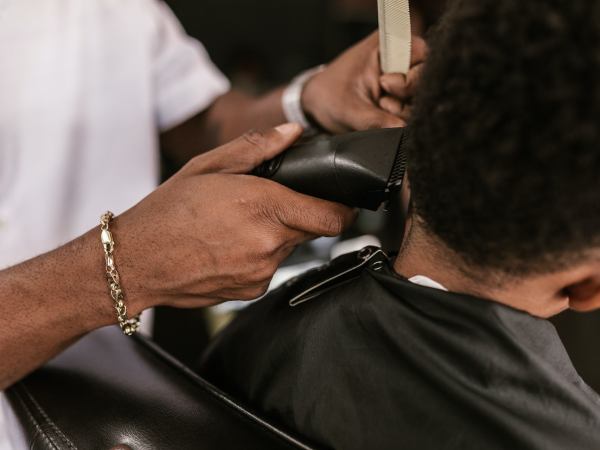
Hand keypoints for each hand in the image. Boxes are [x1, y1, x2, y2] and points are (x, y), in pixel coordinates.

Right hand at [113, 124, 355, 311]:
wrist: (135, 263)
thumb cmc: (167, 212)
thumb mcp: (207, 166)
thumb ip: (256, 147)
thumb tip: (293, 133)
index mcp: (263, 207)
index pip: (332, 216)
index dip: (342, 207)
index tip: (340, 200)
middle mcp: (269, 244)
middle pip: (311, 230)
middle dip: (300, 214)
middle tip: (267, 204)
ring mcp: (261, 272)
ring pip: (289, 248)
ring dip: (276, 235)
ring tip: (238, 225)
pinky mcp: (251, 290)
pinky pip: (270, 268)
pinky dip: (260, 255)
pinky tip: (229, 246)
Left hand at [301, 32, 427, 132]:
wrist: (318, 107)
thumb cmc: (329, 97)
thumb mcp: (350, 110)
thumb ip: (376, 120)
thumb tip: (402, 131)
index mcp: (389, 45)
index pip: (422, 57)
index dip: (410, 78)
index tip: (386, 86)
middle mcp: (402, 58)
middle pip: (425, 82)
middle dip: (406, 100)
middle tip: (382, 104)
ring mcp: (404, 79)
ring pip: (421, 100)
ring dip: (402, 113)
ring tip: (378, 109)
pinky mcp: (403, 97)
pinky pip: (414, 111)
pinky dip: (400, 119)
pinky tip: (383, 117)